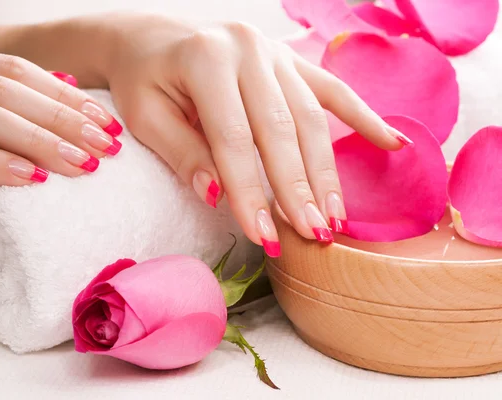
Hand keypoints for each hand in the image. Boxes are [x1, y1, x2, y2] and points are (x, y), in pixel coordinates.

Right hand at [0, 38, 122, 194]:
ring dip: (40, 140)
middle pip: (5, 88)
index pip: (15, 69)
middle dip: (64, 118)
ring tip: (81, 165)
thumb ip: (1, 95)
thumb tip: (69, 84)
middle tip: (106, 147)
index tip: (107, 121)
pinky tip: (30, 178)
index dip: (66, 95)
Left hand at [89, 13, 412, 254]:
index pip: (234, 138)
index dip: (249, 191)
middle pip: (281, 128)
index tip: (263, 236)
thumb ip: (183, 152)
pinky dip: (364, 118)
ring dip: (325, 170)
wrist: (151, 38)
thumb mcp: (146, 115)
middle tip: (314, 234)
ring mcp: (275, 51)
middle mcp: (248, 49)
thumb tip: (217, 196)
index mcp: (206, 59)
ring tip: (335, 215)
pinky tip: (393, 143)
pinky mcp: (291, 60)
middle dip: (297, 187)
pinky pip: (333, 90)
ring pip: (310, 116)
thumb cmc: (143, 78)